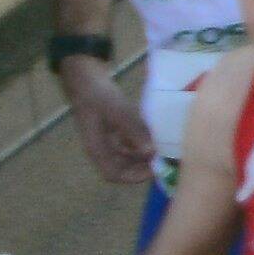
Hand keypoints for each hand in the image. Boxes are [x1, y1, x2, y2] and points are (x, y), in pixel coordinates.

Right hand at [60, 64, 157, 186]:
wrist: (86, 78)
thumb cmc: (97, 95)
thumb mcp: (116, 111)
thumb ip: (132, 130)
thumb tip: (150, 152)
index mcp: (96, 149)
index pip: (113, 174)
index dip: (134, 176)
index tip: (155, 169)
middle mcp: (102, 148)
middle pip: (124, 167)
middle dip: (144, 166)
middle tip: (167, 158)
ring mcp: (109, 139)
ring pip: (129, 156)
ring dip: (146, 155)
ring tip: (166, 148)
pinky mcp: (116, 130)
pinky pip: (131, 143)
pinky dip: (144, 142)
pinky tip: (158, 135)